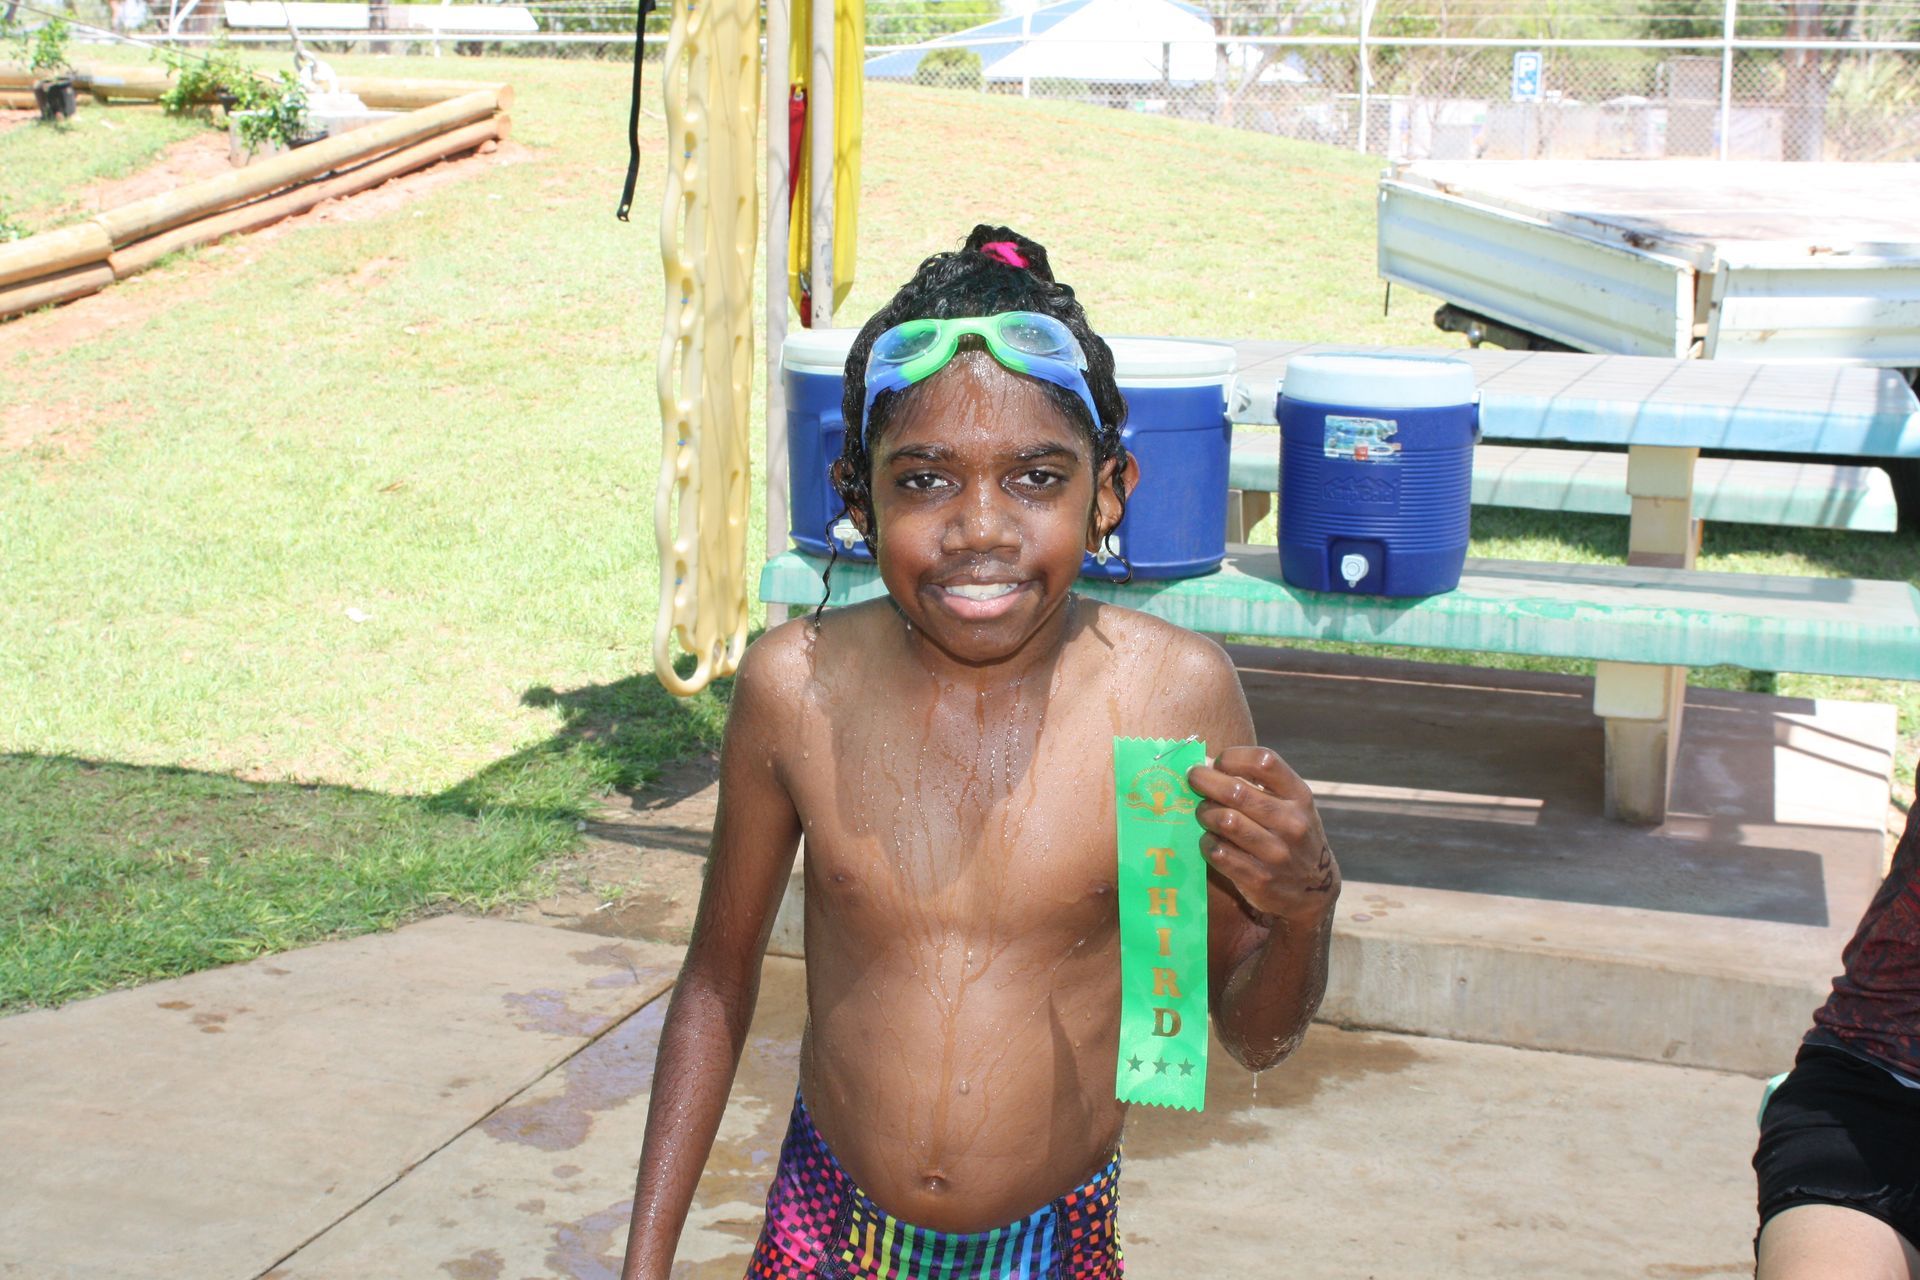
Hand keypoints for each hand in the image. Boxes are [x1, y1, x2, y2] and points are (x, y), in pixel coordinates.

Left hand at [1188, 747, 1337, 923]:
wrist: (1314, 888)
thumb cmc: (1291, 833)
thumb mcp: (1290, 804)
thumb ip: (1256, 783)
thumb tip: (1206, 763)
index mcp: (1299, 795)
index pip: (1263, 761)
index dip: (1232, 757)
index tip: (1219, 763)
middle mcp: (1292, 823)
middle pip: (1236, 791)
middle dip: (1205, 782)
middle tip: (1194, 781)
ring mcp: (1277, 853)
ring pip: (1225, 821)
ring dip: (1205, 813)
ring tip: (1204, 813)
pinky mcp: (1260, 879)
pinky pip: (1219, 852)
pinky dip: (1207, 843)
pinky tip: (1210, 840)